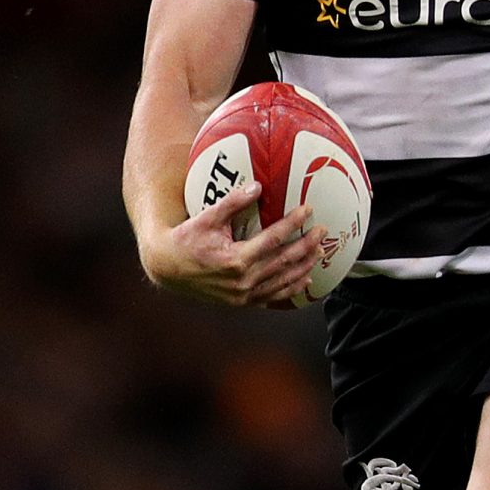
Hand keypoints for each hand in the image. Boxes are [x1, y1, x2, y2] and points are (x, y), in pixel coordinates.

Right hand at [140, 180, 321, 308]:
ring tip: (320, 252)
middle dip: (307, 245)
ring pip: (283, 281)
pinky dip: (291, 288)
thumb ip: (232, 203)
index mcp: (235, 259)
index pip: (273, 239)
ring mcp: (243, 295)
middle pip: (284, 261)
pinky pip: (273, 296)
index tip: (307, 210)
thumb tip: (258, 186)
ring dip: (304, 266)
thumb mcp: (206, 218)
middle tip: (322, 231)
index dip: (292, 224)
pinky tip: (305, 279)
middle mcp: (242, 281)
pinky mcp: (242, 303)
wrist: (167, 269)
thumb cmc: (186, 239)